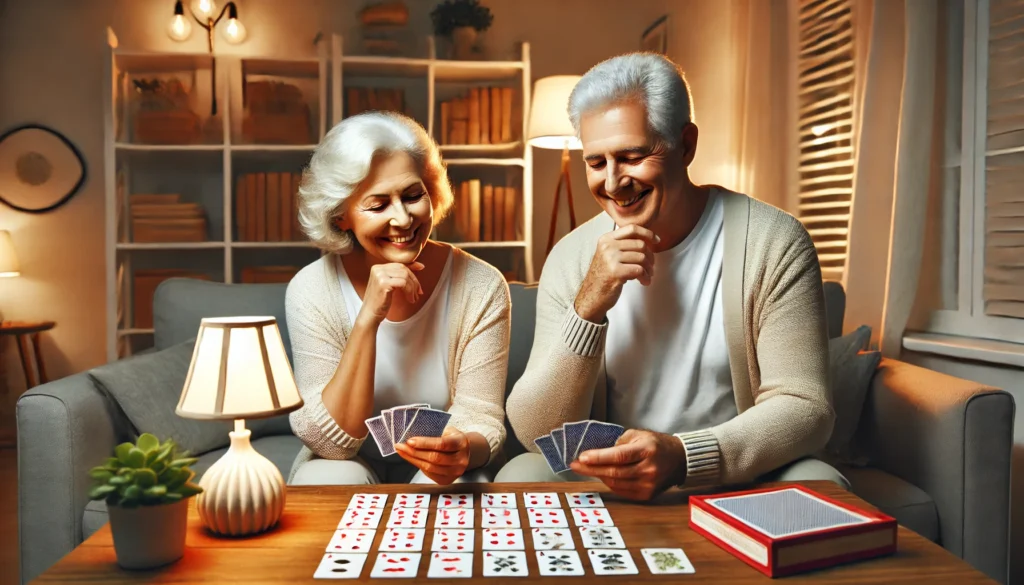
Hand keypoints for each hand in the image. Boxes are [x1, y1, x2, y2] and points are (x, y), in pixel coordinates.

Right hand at [357, 262, 423, 325]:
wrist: (370, 314)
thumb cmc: (380, 302)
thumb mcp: (391, 285)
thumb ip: (401, 275)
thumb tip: (420, 265)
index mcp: (378, 268)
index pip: (399, 265)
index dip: (412, 268)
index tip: (421, 268)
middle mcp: (378, 269)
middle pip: (403, 269)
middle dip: (414, 281)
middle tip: (418, 292)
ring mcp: (380, 275)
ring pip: (405, 276)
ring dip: (413, 288)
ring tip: (413, 298)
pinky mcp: (383, 283)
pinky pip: (403, 283)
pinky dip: (409, 291)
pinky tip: (409, 299)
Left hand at [395, 427, 470, 484]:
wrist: (464, 453)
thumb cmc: (452, 439)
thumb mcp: (448, 431)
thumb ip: (434, 434)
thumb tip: (412, 436)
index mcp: (461, 443)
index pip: (442, 444)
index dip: (424, 443)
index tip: (410, 441)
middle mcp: (461, 460)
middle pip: (434, 458)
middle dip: (414, 452)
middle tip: (401, 446)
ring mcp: (455, 472)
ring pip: (429, 468)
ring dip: (413, 459)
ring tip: (402, 452)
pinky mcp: (447, 480)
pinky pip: (428, 474)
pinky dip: (418, 466)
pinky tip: (411, 459)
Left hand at [568, 429, 686, 500]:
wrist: (680, 460)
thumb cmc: (657, 444)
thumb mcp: (640, 434)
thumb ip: (619, 442)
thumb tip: (598, 452)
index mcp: (647, 450)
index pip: (619, 456)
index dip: (598, 457)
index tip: (581, 457)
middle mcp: (649, 470)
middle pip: (614, 472)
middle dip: (591, 469)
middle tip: (575, 465)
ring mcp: (649, 485)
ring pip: (615, 483)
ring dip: (597, 476)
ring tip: (585, 469)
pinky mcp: (647, 496)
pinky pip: (621, 491)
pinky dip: (609, 483)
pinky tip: (601, 476)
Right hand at [574, 225, 658, 321]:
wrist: (591, 296)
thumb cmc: (603, 277)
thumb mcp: (609, 255)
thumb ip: (623, 245)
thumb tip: (648, 240)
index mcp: (606, 239)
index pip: (632, 228)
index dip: (648, 233)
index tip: (657, 241)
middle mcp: (607, 246)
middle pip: (640, 244)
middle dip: (650, 257)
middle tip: (651, 267)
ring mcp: (610, 258)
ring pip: (642, 257)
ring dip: (648, 269)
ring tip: (647, 276)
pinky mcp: (615, 272)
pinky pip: (639, 270)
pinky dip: (645, 277)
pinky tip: (644, 282)